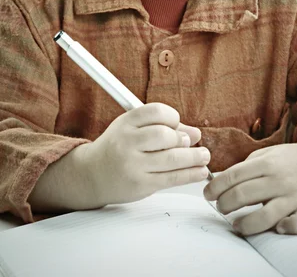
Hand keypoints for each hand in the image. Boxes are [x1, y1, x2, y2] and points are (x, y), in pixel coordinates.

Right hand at [80, 103, 209, 205]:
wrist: (91, 175)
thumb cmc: (117, 147)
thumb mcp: (133, 129)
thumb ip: (163, 128)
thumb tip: (196, 134)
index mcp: (125, 122)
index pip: (156, 112)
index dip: (172, 117)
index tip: (177, 123)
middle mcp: (127, 142)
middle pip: (164, 136)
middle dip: (183, 139)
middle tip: (191, 143)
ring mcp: (133, 165)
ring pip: (171, 159)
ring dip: (194, 158)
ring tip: (204, 156)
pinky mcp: (140, 185)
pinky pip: (171, 179)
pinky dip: (190, 175)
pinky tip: (200, 172)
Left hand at [203, 142, 296, 235]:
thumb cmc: (293, 159)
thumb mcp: (268, 153)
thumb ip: (247, 166)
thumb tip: (222, 180)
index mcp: (266, 163)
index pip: (233, 176)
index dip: (216, 187)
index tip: (207, 194)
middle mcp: (279, 179)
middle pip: (243, 195)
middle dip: (225, 204)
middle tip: (220, 207)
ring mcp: (294, 196)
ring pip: (266, 215)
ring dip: (246, 223)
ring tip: (236, 224)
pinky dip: (286, 228)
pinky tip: (277, 228)